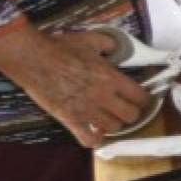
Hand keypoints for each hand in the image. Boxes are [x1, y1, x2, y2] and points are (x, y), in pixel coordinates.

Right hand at [0, 26, 152, 147]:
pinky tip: (95, 133)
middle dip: (132, 113)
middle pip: (131, 116)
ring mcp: (87, 112)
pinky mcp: (70, 121)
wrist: (35, 61)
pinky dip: (95, 140)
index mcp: (112, 78)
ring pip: (113, 128)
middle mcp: (103, 98)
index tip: (142, 98)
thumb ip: (110, 45)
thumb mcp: (92, 39)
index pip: (140, 96)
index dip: (144, 98)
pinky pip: (88, 140)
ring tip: (110, 118)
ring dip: (115, 124)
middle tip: (127, 108)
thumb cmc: (64, 48)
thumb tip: (117, 50)